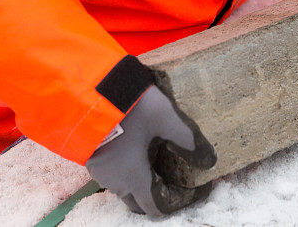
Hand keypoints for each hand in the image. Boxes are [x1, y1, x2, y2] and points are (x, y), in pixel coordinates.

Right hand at [85, 85, 216, 215]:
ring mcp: (99, 170)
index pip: (156, 207)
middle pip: (137, 200)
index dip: (175, 202)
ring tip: (156, 160)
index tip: (189, 190)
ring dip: (139, 181)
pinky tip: (135, 149)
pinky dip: (124, 170)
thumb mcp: (165, 118)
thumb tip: (209, 159)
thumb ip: (187, 139)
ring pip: (122, 187)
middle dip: (155, 194)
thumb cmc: (128, 107)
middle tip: (174, 177)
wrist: (88, 91)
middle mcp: (115, 181)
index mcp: (134, 178)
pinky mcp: (89, 156)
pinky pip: (110, 173)